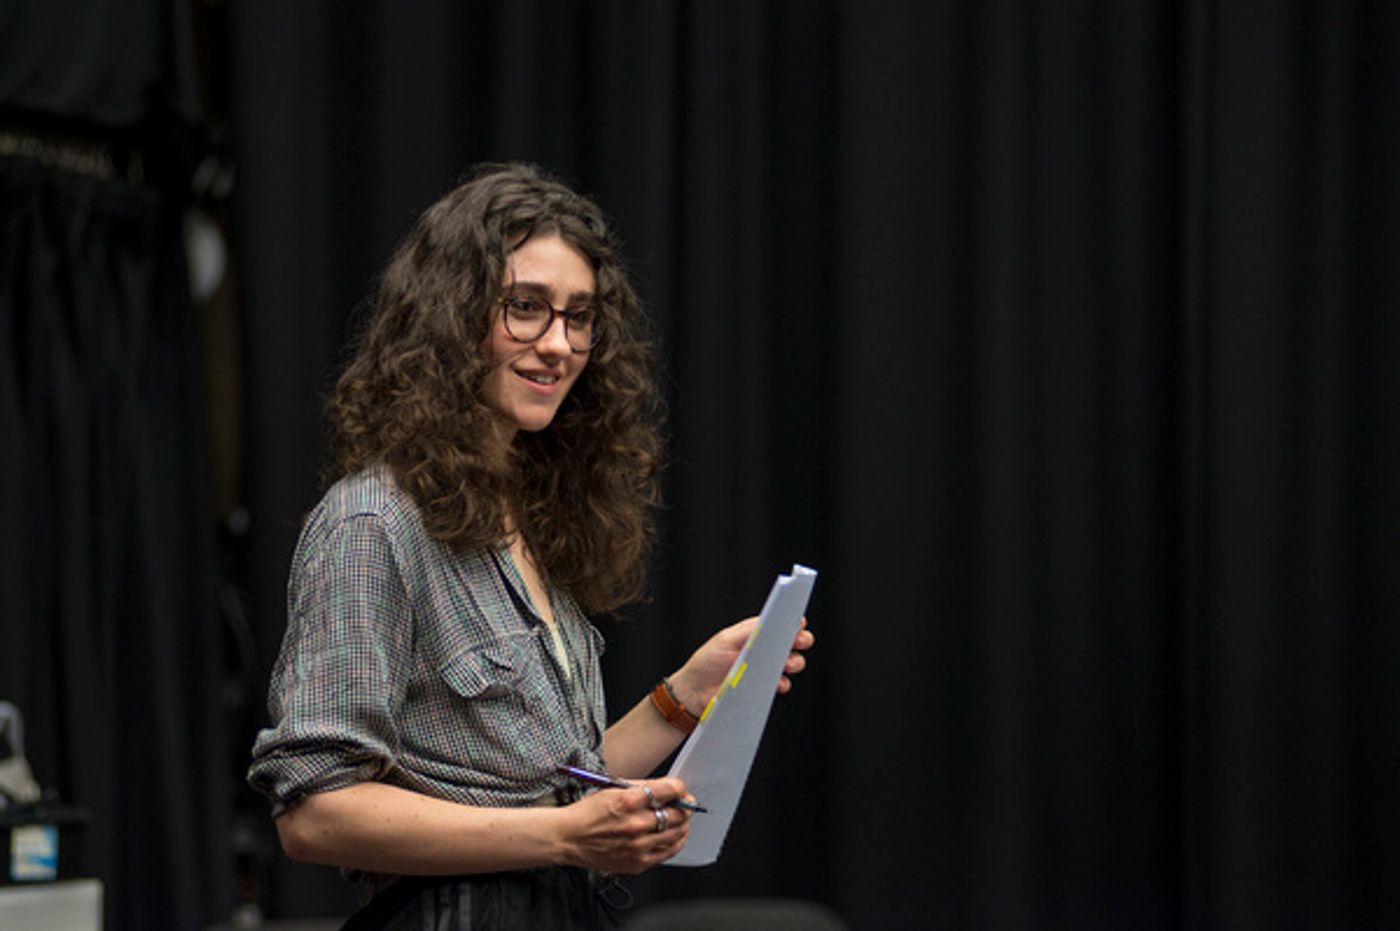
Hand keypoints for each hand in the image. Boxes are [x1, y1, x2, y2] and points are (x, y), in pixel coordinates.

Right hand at [557, 777, 692, 873]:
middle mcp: (635, 824)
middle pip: (678, 814)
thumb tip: (666, 788)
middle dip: (685, 807)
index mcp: (629, 800)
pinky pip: (668, 852)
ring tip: (682, 820)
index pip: (669, 790)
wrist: (568, 838)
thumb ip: (641, 787)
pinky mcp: (637, 862)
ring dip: (683, 824)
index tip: (680, 789)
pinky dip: (676, 842)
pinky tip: (675, 836)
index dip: (680, 788)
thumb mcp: (612, 789)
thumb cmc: (587, 813)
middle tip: (685, 804)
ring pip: (677, 834)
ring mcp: (638, 846)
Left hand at [668, 616, 814, 711]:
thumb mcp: (726, 640)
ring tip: (787, 664)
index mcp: (753, 634)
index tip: (799, 623)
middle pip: (789, 642)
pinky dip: (783, 683)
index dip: (791, 623)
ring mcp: (764, 669)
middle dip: (800, 641)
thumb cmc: (706, 662)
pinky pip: (782, 684)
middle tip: (800, 642)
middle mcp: (761, 650)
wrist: (695, 693)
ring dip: (795, 662)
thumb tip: (771, 621)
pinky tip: (777, 683)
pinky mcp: (763, 687)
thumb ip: (749, 630)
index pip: (778, 624)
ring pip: (790, 662)